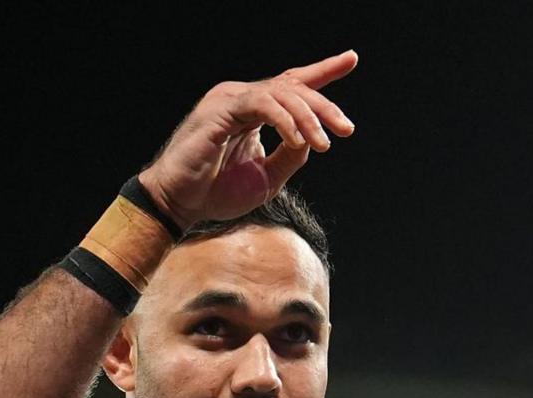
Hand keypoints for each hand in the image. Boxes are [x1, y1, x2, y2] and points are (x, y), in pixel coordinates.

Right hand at [138, 52, 358, 227]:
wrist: (181, 204)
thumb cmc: (217, 190)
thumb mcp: (268, 176)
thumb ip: (292, 157)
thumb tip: (313, 139)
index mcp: (254, 111)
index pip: (292, 85)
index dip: (323, 71)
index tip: (351, 59)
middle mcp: (242, 99)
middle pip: (293, 87)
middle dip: (324, 105)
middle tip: (346, 129)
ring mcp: (229, 100)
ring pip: (281, 93)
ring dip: (308, 117)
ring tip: (324, 143)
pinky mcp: (219, 110)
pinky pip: (260, 104)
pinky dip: (284, 121)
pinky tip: (298, 140)